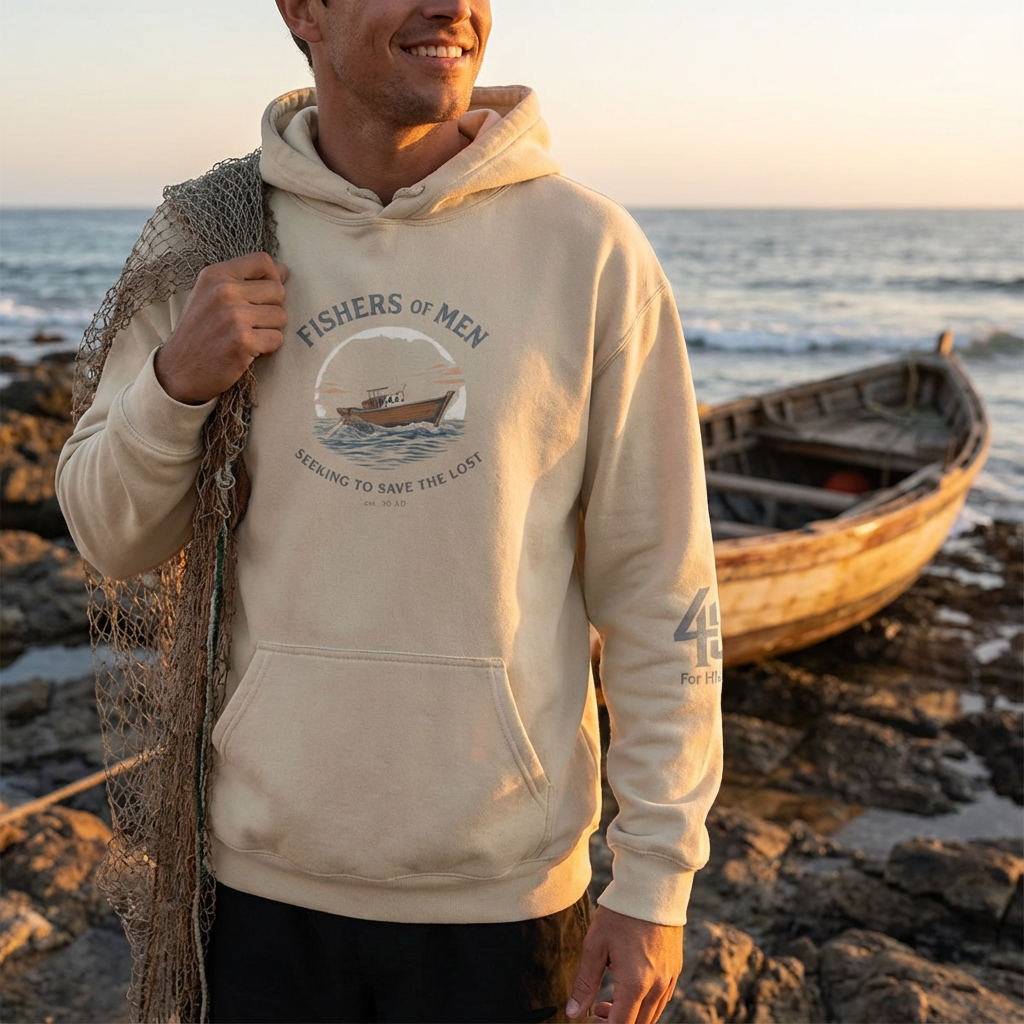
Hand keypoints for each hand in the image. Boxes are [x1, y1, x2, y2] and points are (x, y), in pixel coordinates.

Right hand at [154, 252, 289, 404]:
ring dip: (270, 330)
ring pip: (281, 316)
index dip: (273, 278)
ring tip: (248, 337)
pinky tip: (248, 351)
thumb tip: (284, 270)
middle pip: (278, 291)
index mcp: (215, 275)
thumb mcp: (211, 296)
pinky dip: (267, 348)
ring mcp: (233, 316)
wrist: (177, 369)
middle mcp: (223, 291)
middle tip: (252, 323)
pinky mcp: (242, 341)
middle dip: (273, 309)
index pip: (263, 261)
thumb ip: (245, 281)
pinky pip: (277, 339)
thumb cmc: (199, 332)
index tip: (265, 295)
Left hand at [567, 906, 681, 1023]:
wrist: (653, 885)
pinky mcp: (676, 969)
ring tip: (609, 999)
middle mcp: (657, 987)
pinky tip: (630, 988)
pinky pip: (662, 1000)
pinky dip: (645, 1004)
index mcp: (635, 984)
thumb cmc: (621, 913)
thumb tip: (573, 1012)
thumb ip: (585, 983)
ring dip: (631, 1016)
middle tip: (596, 1009)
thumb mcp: (595, 945)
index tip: (592, 1017)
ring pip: (652, 1016)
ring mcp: (670, 978)